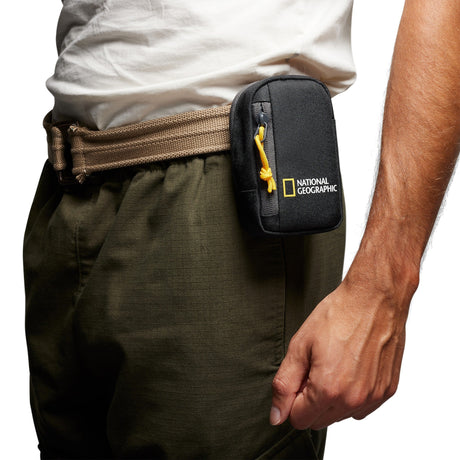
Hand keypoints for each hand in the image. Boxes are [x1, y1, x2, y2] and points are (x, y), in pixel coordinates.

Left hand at [270, 270, 414, 429]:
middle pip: (319, 421)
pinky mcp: (387, 391)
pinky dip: (352, 393)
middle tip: (315, 366)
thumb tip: (277, 416)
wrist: (374, 298)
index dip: (293, 399)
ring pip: (340, 415)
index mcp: (328, 390)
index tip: (298, 377)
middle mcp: (353, 400)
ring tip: (335, 363)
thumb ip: (285, 384)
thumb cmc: (338, 315)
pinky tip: (351, 367)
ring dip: (332, 398)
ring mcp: (373, 397)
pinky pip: (361, 407)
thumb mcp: (299, 346)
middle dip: (310, 400)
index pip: (299, 420)